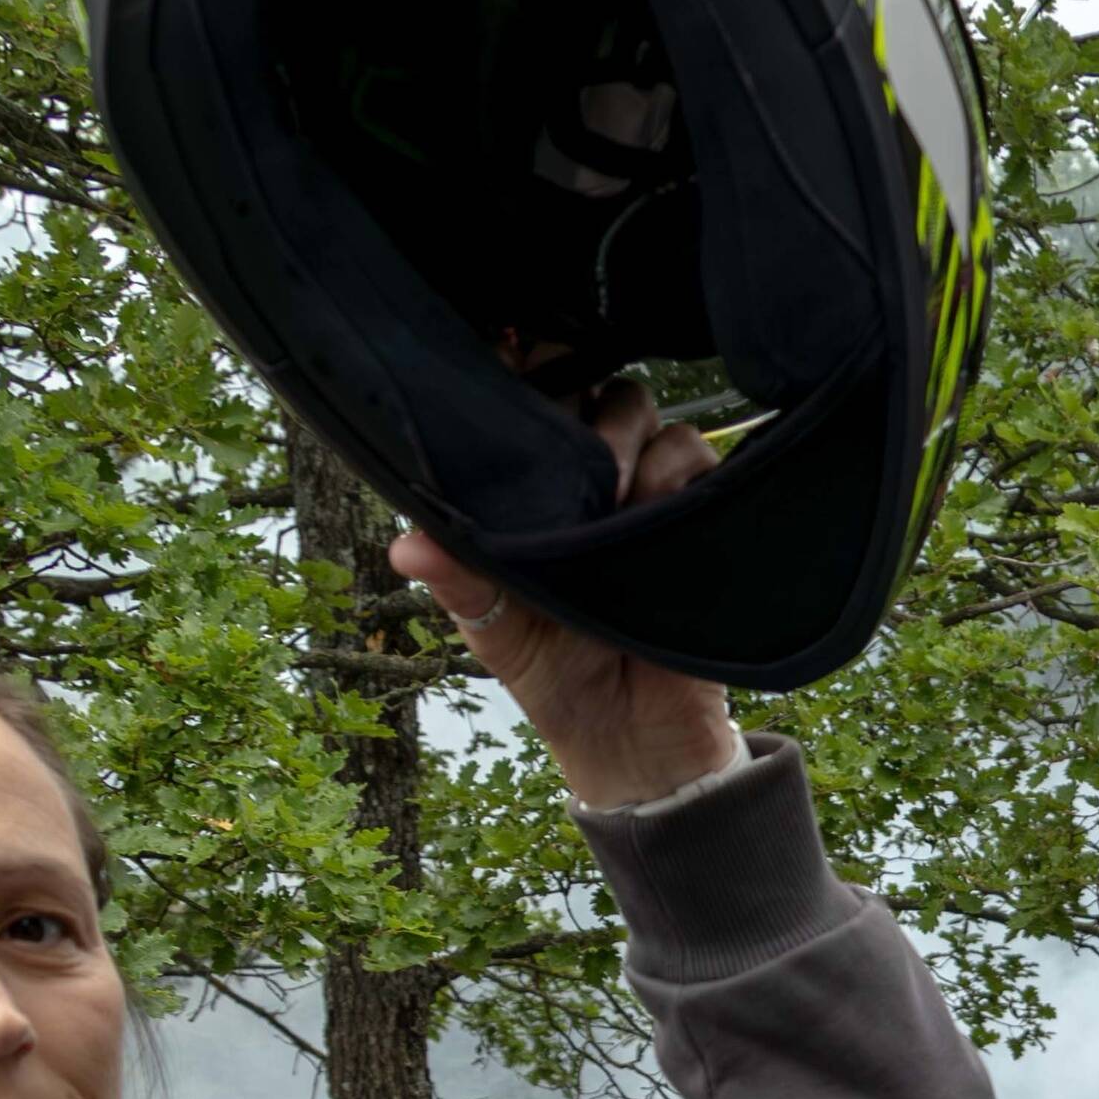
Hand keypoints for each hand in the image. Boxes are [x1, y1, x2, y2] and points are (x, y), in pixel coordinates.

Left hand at [385, 386, 741, 811]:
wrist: (637, 736)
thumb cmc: (557, 676)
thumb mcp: (497, 630)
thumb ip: (460, 582)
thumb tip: (405, 549)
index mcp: (527, 492)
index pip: (522, 402)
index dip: (518, 370)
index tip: (510, 363)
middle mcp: (582, 477)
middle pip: (582, 385)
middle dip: (576, 405)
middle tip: (574, 462)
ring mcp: (639, 488)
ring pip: (637, 407)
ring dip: (624, 440)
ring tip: (612, 496)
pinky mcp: (694, 509)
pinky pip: (693, 455)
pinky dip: (674, 472)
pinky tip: (652, 510)